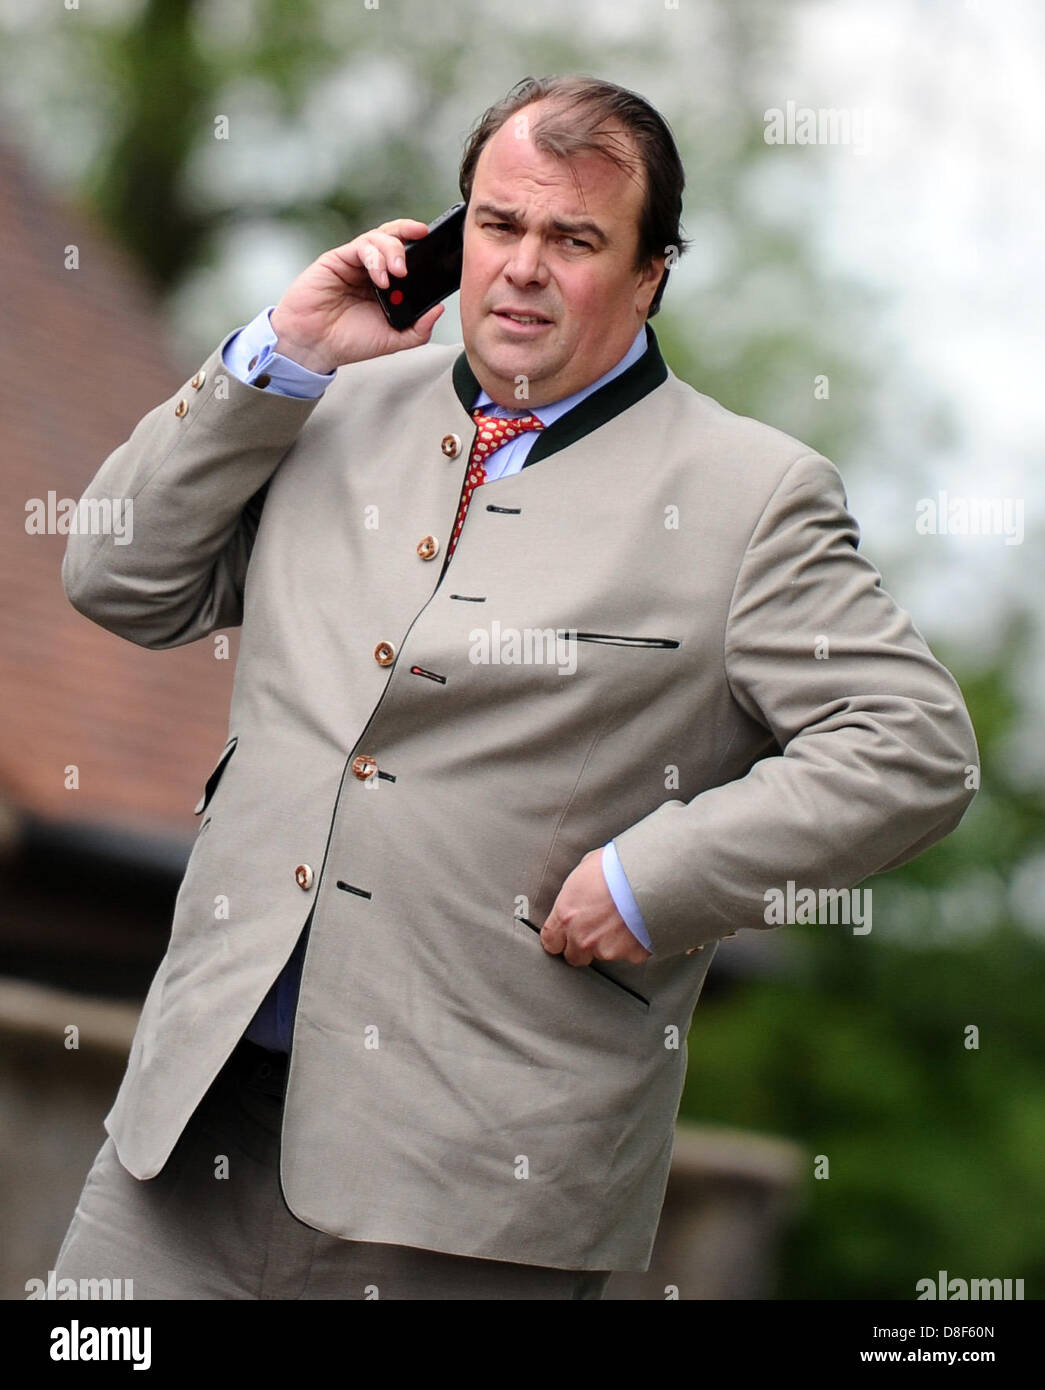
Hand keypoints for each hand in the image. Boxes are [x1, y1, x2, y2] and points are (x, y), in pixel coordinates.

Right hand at [269, 218, 444, 372]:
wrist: (313, 346)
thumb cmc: (349, 341)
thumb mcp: (392, 340)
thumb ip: (418, 329)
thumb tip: (439, 310)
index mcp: (389, 285)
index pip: (410, 256)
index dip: (425, 247)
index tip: (442, 247)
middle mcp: (373, 269)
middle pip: (396, 238)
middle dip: (410, 239)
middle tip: (420, 254)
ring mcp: (355, 262)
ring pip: (379, 237)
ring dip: (393, 250)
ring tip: (399, 272)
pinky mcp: (338, 259)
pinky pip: (361, 247)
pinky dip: (374, 258)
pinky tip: (380, 278)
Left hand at [540, 849, 651, 966]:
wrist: (650, 875)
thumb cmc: (618, 866)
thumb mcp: (585, 870)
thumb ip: (577, 891)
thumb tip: (579, 892)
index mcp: (566, 915)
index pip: (551, 942)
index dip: (559, 940)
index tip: (564, 937)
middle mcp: (583, 936)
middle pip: (575, 956)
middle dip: (584, 946)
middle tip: (597, 928)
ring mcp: (607, 948)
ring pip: (604, 954)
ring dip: (611, 942)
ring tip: (623, 919)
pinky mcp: (631, 954)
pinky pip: (630, 953)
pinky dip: (634, 943)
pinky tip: (638, 924)